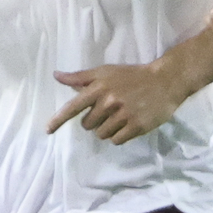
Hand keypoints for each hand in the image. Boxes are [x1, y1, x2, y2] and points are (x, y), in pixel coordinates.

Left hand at [46, 62, 195, 144]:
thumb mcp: (105, 72)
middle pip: (87, 125)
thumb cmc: (131, 76)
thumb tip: (57, 76)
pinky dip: (118, 136)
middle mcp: (109, 102)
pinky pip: (116, 140)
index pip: (73, 107)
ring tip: (120, 116)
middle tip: (109, 110)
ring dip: (107, 129)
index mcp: (99, 88)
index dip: (58, 119)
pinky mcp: (136, 126)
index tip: (48, 130)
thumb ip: (80, 77)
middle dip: (95, 120)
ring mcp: (123, 115)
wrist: (165, 81)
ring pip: (101, 134)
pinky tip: (127, 124)